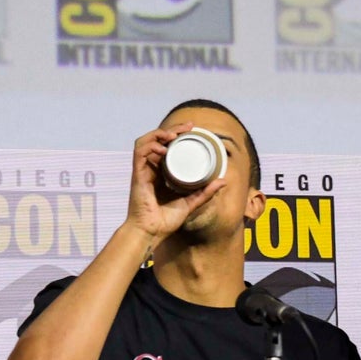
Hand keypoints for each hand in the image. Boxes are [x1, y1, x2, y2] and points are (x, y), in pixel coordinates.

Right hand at [124, 122, 223, 247]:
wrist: (151, 233)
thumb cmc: (165, 221)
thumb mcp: (191, 203)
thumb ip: (205, 192)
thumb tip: (223, 181)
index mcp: (161, 173)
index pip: (166, 147)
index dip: (177, 135)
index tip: (191, 130)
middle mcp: (151, 169)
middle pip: (158, 140)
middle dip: (173, 130)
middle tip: (188, 127)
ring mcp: (143, 170)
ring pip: (146, 142)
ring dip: (159, 133)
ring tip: (174, 135)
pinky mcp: (137, 174)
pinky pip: (139, 152)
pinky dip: (150, 145)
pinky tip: (163, 147)